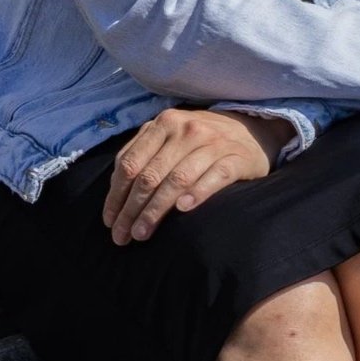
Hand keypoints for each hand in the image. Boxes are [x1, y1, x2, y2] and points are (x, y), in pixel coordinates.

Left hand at [102, 108, 289, 245]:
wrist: (249, 131)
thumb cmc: (199, 141)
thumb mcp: (169, 137)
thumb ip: (143, 154)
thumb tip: (115, 191)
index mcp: (163, 124)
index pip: (130, 163)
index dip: (116, 195)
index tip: (110, 221)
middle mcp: (186, 129)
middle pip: (150, 175)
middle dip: (131, 210)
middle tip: (122, 236)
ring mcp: (212, 143)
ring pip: (177, 179)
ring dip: (156, 210)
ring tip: (142, 233)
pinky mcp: (236, 158)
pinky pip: (214, 178)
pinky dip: (197, 193)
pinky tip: (183, 210)